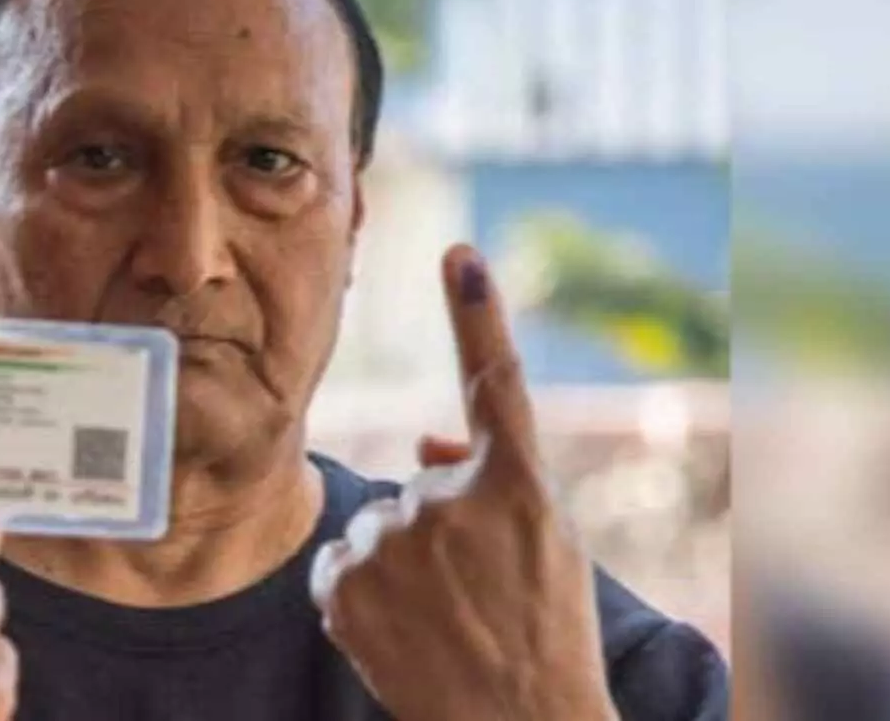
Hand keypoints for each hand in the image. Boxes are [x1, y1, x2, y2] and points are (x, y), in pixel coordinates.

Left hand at [311, 245, 615, 720]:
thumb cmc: (546, 638)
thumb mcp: (547, 550)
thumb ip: (493, 481)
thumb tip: (426, 442)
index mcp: (520, 488)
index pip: (495, 382)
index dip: (476, 312)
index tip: (457, 252)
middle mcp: (451, 502)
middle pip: (419, 490)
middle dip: (439, 532)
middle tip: (477, 595)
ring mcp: (394, 543)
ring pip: (378, 529)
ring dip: (401, 566)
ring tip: (444, 621)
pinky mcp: (345, 583)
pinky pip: (341, 564)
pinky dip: (360, 592)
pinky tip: (402, 630)